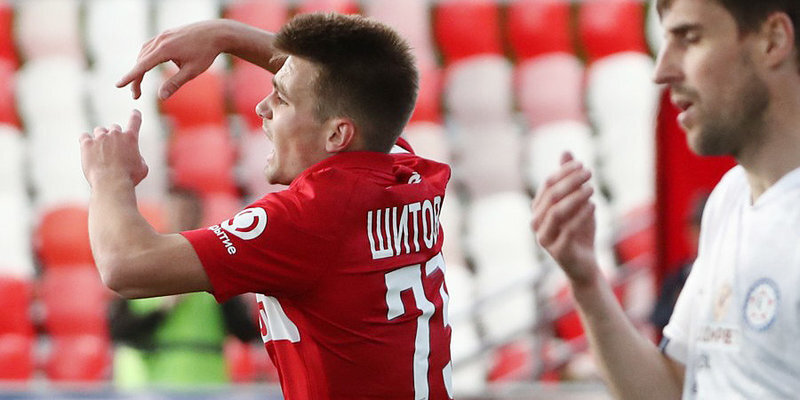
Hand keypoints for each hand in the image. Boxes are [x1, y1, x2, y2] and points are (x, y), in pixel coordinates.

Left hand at [80, 110, 148, 186]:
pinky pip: (84, 136)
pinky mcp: (86, 144)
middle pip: (114, 128)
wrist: (111, 183)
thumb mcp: (143, 168)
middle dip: (114, 136)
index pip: (135, 121)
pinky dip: (86, 141)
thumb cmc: (129, 177)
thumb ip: (139, 158)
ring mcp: (100, 138)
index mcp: (130, 138)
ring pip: (99, 130)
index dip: (135, 116)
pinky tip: (88, 149)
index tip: (135, 112)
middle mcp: (115, 134)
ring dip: (101, 138)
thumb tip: (134, 157)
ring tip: (101, 151)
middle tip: (113, 149)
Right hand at [116, 20, 227, 99]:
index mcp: (164, 50)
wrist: (216, 33)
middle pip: (141, 61)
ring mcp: (162, 35)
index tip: (118, 85)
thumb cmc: (206, 53)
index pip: (142, 66)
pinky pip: (150, 46)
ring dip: (140, 67)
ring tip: (140, 83)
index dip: (130, 77)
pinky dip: (147, 57)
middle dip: (136, 78)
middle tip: (136, 95)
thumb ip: (174, 84)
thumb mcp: (191, 72)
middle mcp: (160, 40)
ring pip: (144, 53)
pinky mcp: (166, 34)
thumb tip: (160, 97)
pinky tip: (149, 64)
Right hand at [531, 152, 598, 285]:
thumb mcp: (576, 202)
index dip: (564, 172)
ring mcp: (545, 238)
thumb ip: (569, 179)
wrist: (584, 264)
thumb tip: (566, 152)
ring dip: (575, 197)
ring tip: (592, 188)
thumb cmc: (579, 230)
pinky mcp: (558, 251)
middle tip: (589, 172)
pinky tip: (592, 206)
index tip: (582, 164)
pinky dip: (581, 215)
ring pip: (557, 212)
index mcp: (538, 209)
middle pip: (551, 195)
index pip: (547, 184)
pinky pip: (568, 229)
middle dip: (571, 181)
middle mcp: (536, 223)